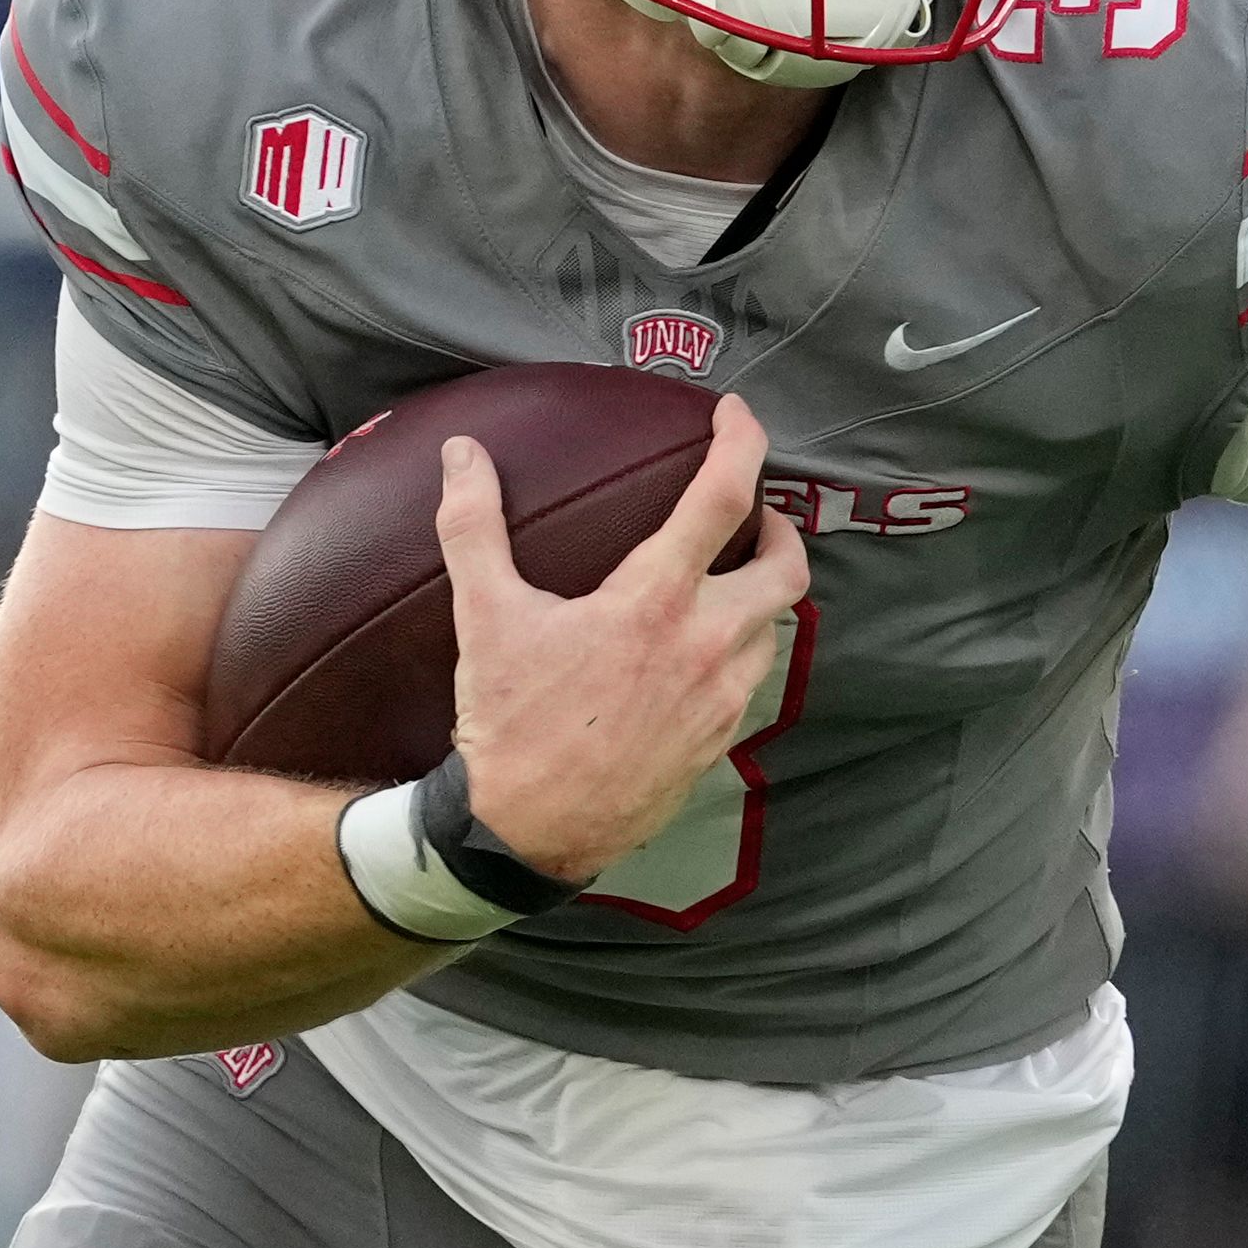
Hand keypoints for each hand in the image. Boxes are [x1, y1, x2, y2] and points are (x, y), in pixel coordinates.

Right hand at [432, 394, 809, 882]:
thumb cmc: (509, 723)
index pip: (723, 498)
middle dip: (779, 527)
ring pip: (775, 627)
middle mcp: (706, 644)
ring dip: (759, 595)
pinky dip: (739, 651)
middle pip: (786, 565)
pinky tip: (699, 655)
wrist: (527, 831)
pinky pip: (751, 682)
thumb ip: (473, 525)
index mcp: (655, 601)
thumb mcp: (483, 616)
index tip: (736, 416)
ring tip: (723, 584)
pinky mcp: (718, 742)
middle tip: (751, 514)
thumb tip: (461, 455)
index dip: (742, 442)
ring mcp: (721, 699)